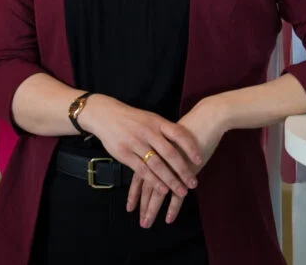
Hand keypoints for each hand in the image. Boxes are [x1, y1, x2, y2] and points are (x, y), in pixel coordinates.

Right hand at [77, 95, 203, 198]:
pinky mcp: (125, 154)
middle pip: (170, 154)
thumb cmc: (132, 118)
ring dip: (171, 180)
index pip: (178, 134)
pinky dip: (153, 181)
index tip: (199, 159)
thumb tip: (185, 142)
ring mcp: (136, 143)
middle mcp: (148, 132)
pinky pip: (142, 170)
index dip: (190, 147)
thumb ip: (165, 130)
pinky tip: (162, 189)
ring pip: (157, 165)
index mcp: (157, 122)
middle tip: (193, 183)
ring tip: (182, 191)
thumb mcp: (150, 118)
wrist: (106, 115)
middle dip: (183, 170)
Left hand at [126, 96, 228, 226]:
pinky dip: (172, 206)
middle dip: (142, 204)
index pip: (139, 175)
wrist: (206, 117)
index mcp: (151, 149)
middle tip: (139, 221)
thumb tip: (153, 161)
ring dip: (152, 208)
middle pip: (146, 185)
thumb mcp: (168, 136)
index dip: (134, 192)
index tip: (130, 207)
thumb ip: (160, 149)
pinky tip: (169, 218)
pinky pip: (176, 191)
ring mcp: (170, 165)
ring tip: (147, 223)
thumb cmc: (189, 125)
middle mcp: (158, 158)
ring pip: (158, 190)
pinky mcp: (184, 170)